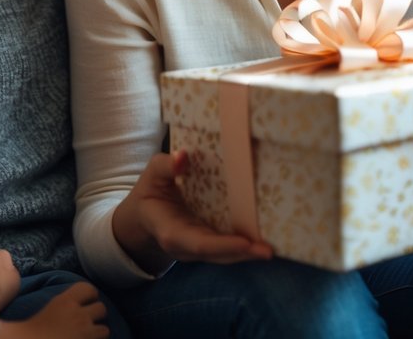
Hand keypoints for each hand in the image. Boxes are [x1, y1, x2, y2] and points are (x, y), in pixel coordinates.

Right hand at [0, 282, 107, 338]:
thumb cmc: (21, 335)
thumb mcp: (34, 312)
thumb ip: (50, 304)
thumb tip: (27, 277)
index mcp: (64, 302)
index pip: (89, 289)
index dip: (89, 296)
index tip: (84, 303)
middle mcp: (78, 316)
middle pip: (101, 308)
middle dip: (95, 316)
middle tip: (85, 324)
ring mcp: (85, 334)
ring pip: (105, 329)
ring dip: (97, 334)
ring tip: (85, 338)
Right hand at [112, 150, 272, 274]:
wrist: (143, 218)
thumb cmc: (151, 192)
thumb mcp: (152, 176)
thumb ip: (165, 167)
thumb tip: (183, 156)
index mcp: (171, 231)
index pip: (197, 242)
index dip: (220, 245)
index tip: (244, 242)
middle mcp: (186, 246)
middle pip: (215, 255)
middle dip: (241, 254)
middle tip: (267, 251)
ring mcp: (197, 248)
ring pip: (223, 256)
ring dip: (247, 254)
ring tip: (269, 250)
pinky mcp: (207, 243)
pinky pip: (226, 249)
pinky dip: (244, 248)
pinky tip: (264, 242)